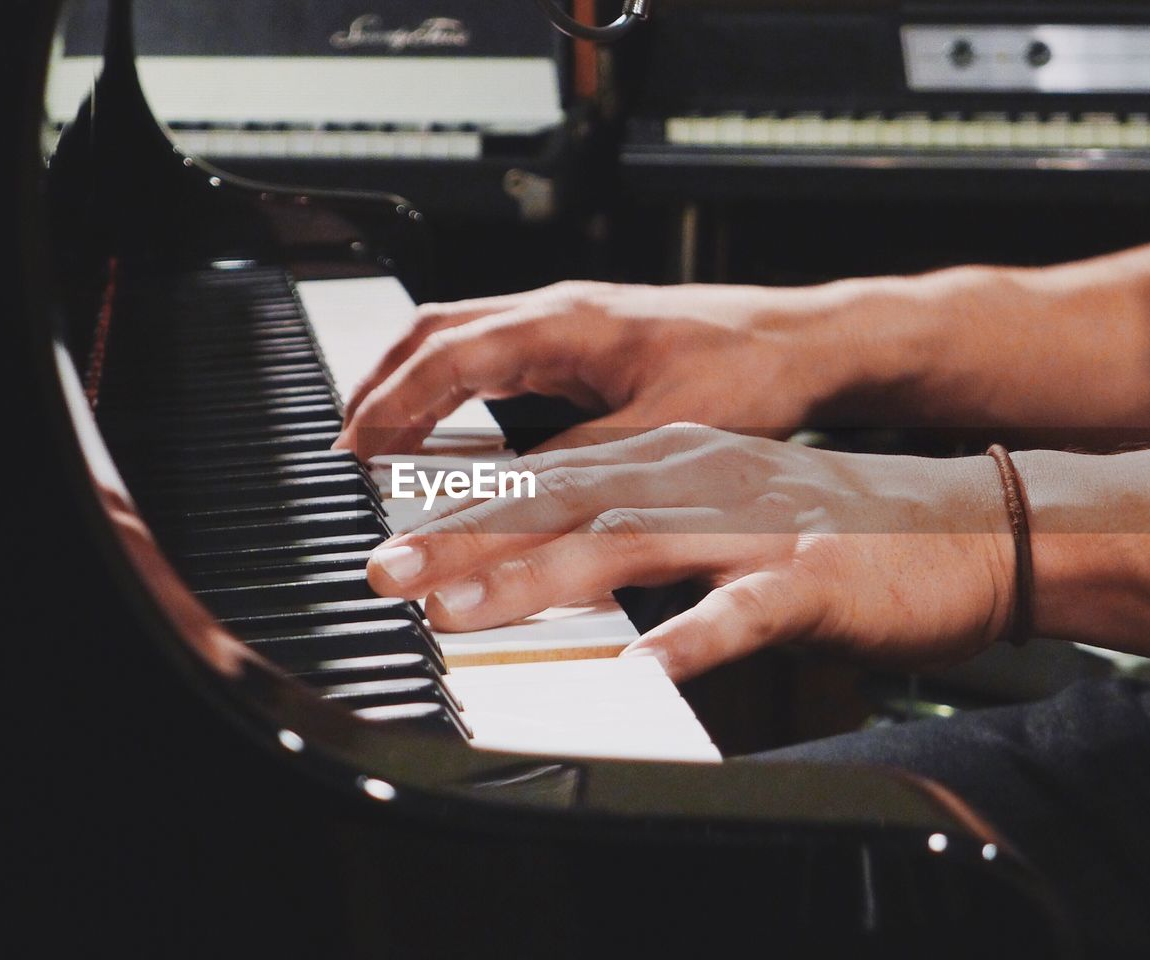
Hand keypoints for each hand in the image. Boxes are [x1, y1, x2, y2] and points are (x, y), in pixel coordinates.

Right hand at [334, 280, 866, 458]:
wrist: (803, 341)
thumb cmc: (749, 371)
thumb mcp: (661, 432)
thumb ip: (579, 467)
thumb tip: (506, 506)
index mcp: (565, 323)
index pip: (448, 355)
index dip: (392, 403)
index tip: (351, 448)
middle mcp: (556, 312)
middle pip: (435, 332)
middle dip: (381, 383)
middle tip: (346, 441)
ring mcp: (566, 322)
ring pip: (459, 336)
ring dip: (412, 381)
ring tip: (379, 433)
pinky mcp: (581, 340)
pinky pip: (492, 352)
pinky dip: (453, 386)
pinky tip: (451, 421)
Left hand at [366, 425, 1016, 679]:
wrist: (960, 523)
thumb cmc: (831, 527)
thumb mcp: (721, 509)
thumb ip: (639, 531)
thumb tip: (550, 560)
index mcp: (676, 461)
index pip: (554, 478)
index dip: (468, 509)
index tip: (395, 538)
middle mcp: (703, 479)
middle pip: (569, 502)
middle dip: (471, 538)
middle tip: (391, 571)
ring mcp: (757, 525)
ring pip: (636, 545)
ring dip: (547, 577)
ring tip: (470, 610)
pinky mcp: (816, 576)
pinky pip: (749, 608)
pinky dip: (696, 633)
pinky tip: (650, 665)